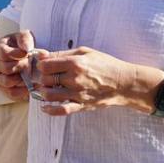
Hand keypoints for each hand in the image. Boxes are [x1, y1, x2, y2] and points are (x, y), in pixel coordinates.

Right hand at [0, 31, 34, 100]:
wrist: (19, 56)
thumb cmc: (20, 45)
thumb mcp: (22, 36)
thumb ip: (25, 40)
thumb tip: (27, 49)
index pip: (4, 54)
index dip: (17, 55)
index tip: (27, 53)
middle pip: (6, 68)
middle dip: (22, 67)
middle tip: (30, 64)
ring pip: (7, 82)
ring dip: (21, 79)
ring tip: (30, 74)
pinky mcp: (2, 88)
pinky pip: (11, 93)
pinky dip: (22, 91)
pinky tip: (30, 85)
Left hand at [31, 47, 146, 115]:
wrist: (123, 83)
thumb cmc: (105, 64)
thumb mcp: (85, 52)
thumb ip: (63, 53)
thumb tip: (43, 55)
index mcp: (75, 63)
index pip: (45, 66)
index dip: (41, 65)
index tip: (44, 66)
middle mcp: (74, 79)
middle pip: (45, 80)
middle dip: (42, 78)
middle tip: (45, 77)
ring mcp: (77, 94)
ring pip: (49, 95)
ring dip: (44, 92)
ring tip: (47, 88)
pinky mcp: (81, 105)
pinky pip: (61, 110)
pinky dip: (49, 110)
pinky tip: (45, 107)